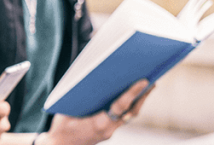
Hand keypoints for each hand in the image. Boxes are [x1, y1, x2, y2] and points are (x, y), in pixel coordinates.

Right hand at [37, 79, 152, 144]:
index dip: (132, 93)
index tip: (144, 81)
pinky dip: (128, 107)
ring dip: (138, 102)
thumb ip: (81, 99)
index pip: (119, 106)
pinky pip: (123, 118)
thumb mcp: (67, 111)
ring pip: (129, 116)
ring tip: (147, 86)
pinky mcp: (109, 131)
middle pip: (131, 112)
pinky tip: (130, 97)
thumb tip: (92, 82)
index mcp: (98, 124)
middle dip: (142, 96)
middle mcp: (108, 130)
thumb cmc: (61, 128)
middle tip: (152, 81)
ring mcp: (110, 132)